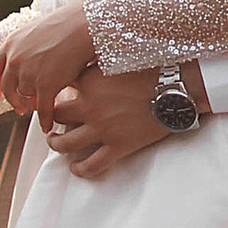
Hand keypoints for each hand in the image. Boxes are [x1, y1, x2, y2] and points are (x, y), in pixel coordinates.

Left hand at [0, 2, 95, 116]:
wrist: (83, 25)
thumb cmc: (67, 24)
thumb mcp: (36, 32)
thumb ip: (26, 48)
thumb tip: (26, 62)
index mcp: (11, 44)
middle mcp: (15, 59)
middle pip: (8, 88)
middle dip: (13, 102)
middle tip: (20, 109)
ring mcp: (29, 73)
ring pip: (25, 99)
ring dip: (32, 108)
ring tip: (39, 110)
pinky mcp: (45, 85)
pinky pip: (42, 109)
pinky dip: (45, 119)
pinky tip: (48, 124)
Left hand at [44, 67, 202, 179]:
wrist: (177, 86)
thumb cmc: (152, 68)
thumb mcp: (118, 58)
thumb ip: (97, 65)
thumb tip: (84, 60)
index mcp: (88, 82)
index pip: (57, 89)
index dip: (52, 93)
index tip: (51, 96)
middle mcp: (89, 106)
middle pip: (56, 116)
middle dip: (51, 119)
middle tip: (52, 121)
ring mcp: (102, 128)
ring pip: (65, 143)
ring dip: (56, 144)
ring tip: (56, 143)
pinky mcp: (118, 147)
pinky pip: (91, 165)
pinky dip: (80, 169)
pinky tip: (76, 167)